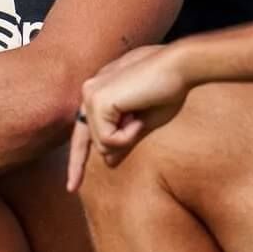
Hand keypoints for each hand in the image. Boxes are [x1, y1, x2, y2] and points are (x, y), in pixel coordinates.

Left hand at [67, 44, 192, 189]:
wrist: (180, 65)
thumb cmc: (169, 89)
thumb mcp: (143, 122)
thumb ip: (123, 139)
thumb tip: (108, 162)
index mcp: (100, 91)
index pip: (83, 133)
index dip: (77, 161)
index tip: (72, 186)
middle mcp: (90, 91)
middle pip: (93, 142)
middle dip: (121, 143)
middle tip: (140, 123)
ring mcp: (91, 94)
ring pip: (101, 144)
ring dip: (128, 137)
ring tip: (143, 114)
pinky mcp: (97, 100)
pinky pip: (108, 140)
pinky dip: (129, 135)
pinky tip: (140, 116)